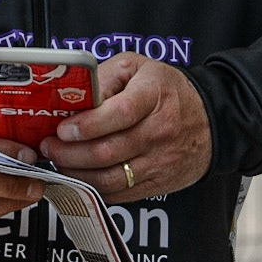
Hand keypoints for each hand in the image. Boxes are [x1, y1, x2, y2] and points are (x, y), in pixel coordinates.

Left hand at [38, 53, 210, 200]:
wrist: (211, 120)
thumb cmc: (168, 90)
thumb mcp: (138, 67)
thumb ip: (106, 76)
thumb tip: (75, 95)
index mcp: (153, 95)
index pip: (119, 114)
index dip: (87, 125)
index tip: (62, 129)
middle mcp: (159, 131)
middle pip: (108, 151)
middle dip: (69, 153)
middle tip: (49, 147)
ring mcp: (160, 161)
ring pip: (110, 177)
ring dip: (77, 173)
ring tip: (59, 161)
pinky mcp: (158, 183)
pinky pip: (120, 194)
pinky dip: (93, 188)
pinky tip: (78, 176)